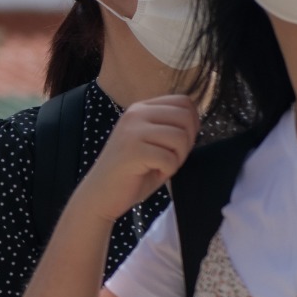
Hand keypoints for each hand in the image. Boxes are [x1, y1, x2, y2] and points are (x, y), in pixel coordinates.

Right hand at [76, 92, 199, 218]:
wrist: (100, 195)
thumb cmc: (131, 172)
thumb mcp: (152, 142)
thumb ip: (170, 127)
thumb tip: (196, 120)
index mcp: (141, 108)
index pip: (183, 101)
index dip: (192, 124)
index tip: (178, 144)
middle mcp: (136, 113)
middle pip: (186, 117)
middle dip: (187, 142)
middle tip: (171, 158)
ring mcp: (132, 130)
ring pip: (180, 137)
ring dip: (177, 158)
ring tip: (161, 166)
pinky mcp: (133, 151)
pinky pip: (169, 158)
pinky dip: (167, 171)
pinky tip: (152, 173)